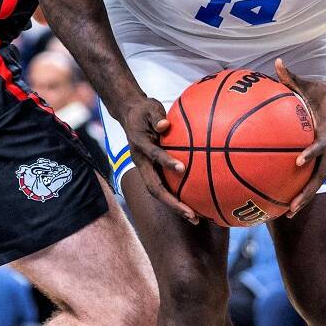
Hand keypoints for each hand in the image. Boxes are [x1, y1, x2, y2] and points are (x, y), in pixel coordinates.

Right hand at [121, 97, 197, 223]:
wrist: (129, 115)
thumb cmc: (144, 110)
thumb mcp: (149, 108)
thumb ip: (156, 116)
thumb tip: (165, 124)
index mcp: (139, 145)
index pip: (153, 155)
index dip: (165, 162)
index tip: (182, 168)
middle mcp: (141, 162)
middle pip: (154, 187)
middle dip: (172, 202)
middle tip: (191, 213)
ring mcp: (146, 169)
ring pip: (158, 192)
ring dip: (175, 206)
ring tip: (195, 218)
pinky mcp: (152, 171)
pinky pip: (164, 186)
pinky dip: (177, 197)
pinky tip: (194, 204)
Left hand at [275, 59, 325, 216]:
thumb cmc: (322, 90)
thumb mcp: (306, 83)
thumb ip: (291, 76)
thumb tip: (276, 61)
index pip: (320, 144)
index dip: (311, 153)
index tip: (298, 162)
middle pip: (321, 174)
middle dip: (307, 192)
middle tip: (291, 207)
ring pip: (319, 179)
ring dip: (306, 196)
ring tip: (288, 212)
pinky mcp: (324, 155)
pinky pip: (314, 174)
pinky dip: (303, 186)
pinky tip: (286, 196)